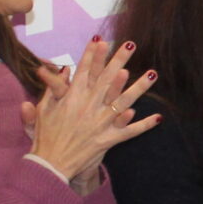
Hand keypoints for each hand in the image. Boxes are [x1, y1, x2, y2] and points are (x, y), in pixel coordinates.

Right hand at [23, 37, 158, 184]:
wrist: (50, 164)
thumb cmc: (45, 136)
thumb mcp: (44, 109)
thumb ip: (53, 88)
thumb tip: (63, 70)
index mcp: (72, 97)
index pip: (85, 70)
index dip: (93, 54)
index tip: (101, 39)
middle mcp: (89, 106)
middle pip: (107, 78)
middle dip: (119, 59)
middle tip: (131, 44)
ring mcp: (100, 122)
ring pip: (124, 101)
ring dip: (139, 87)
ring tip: (152, 73)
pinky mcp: (108, 139)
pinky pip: (130, 132)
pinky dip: (144, 125)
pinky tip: (158, 118)